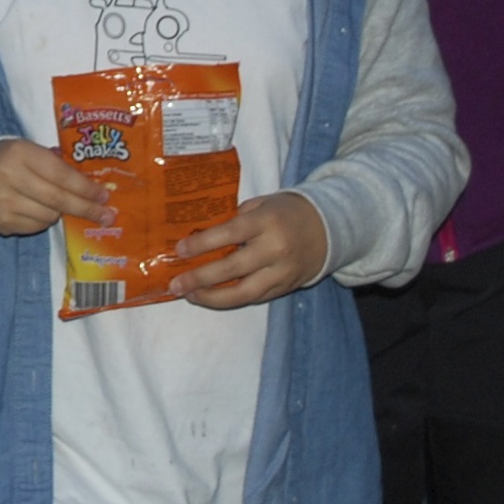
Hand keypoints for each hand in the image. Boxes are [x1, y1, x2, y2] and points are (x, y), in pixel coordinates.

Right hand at [0, 139, 108, 236]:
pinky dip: (44, 220)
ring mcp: (4, 203)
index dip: (85, 187)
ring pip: (49, 216)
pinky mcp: (1, 222)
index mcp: (20, 153)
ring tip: (61, 206)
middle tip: (106, 215)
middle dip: (86, 208)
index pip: (60, 174)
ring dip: (62, 213)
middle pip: (57, 199)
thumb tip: (91, 186)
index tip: (104, 195)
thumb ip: (55, 163)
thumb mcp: (28, 151)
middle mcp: (10, 178)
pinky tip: (40, 211)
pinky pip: (35, 227)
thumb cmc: (8, 160)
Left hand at [167, 193, 328, 307]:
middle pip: (233, 268)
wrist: (328, 228)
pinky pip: (255, 298)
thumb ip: (234, 218)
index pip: (230, 233)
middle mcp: (275, 249)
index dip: (203, 244)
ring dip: (213, 298)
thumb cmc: (285, 212)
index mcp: (267, 221)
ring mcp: (282, 272)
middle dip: (200, 278)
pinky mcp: (286, 288)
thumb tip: (200, 236)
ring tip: (190, 296)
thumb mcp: (261, 204)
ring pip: (244, 292)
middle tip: (175, 285)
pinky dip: (231, 299)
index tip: (179, 251)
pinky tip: (212, 297)